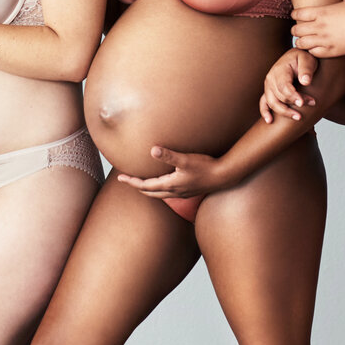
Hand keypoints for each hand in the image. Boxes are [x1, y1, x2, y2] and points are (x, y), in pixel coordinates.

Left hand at [116, 146, 234, 198]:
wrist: (224, 177)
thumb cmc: (206, 167)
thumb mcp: (186, 160)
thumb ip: (169, 155)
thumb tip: (152, 150)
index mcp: (170, 185)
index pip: (145, 186)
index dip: (132, 182)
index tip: (120, 177)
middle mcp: (174, 192)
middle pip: (150, 192)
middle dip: (137, 186)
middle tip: (126, 180)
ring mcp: (182, 193)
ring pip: (160, 194)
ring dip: (148, 189)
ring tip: (141, 183)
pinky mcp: (189, 191)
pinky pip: (169, 193)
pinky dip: (160, 189)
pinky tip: (163, 183)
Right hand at [260, 49, 318, 122]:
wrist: (296, 58)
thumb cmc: (303, 59)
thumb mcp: (307, 59)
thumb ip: (306, 69)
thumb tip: (305, 81)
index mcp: (279, 70)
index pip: (283, 86)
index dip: (292, 96)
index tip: (302, 103)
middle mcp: (271, 78)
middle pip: (279, 96)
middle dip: (294, 104)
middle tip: (312, 104)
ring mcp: (268, 86)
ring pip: (272, 102)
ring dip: (284, 111)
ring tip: (298, 117)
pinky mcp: (269, 92)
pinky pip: (263, 103)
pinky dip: (265, 112)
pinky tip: (270, 121)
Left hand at [290, 0, 344, 57]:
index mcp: (321, 12)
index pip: (298, 13)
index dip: (295, 15)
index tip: (297, 16)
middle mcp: (319, 26)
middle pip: (296, 30)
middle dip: (296, 30)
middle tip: (299, 31)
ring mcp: (324, 39)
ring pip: (301, 43)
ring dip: (301, 42)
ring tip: (304, 41)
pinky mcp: (331, 50)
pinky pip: (313, 53)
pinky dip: (312, 51)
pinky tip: (315, 49)